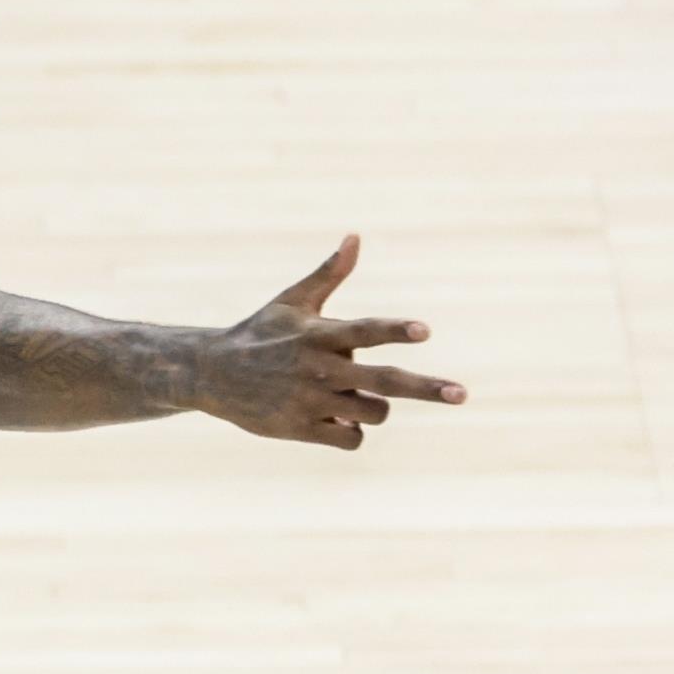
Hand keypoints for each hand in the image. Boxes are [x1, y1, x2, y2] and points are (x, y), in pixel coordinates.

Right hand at [195, 234, 466, 450]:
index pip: (365, 330)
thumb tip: (356, 236)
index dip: (395, 331)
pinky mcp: (302, 428)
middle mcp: (319, 368)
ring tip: (349, 396)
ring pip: (373, 412)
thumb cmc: (260, 333)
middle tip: (462, 394)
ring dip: (373, 407)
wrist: (212, 374)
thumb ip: (329, 274)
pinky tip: (333, 417)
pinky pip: (351, 437)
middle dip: (426, 388)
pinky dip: (352, 430)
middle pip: (384, 381)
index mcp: (320, 334)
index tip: (425, 331)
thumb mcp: (292, 301)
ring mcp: (311, 401)